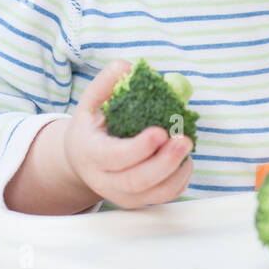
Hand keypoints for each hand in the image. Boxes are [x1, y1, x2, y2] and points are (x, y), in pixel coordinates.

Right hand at [62, 59, 194, 208]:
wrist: (81, 159)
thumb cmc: (91, 127)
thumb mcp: (91, 101)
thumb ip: (107, 82)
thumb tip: (130, 67)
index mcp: (90, 153)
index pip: (114, 157)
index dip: (139, 148)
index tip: (160, 132)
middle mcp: (104, 180)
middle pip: (136, 182)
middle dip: (164, 162)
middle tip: (185, 140)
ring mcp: (121, 195)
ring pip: (153, 194)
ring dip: (176, 172)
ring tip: (186, 146)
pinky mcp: (138, 201)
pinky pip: (164, 197)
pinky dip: (180, 179)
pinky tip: (183, 158)